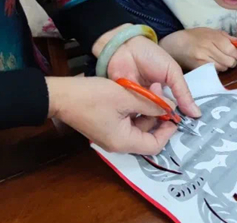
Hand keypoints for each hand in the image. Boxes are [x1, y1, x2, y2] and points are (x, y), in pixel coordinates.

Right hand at [47, 76, 175, 154]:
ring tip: (151, 90)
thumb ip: (150, 104)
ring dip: (147, 110)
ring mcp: (111, 135)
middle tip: (162, 96)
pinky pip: (128, 121)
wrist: (62, 95)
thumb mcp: (126, 97)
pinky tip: (138, 94)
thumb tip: (170, 108)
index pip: (154, 145)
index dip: (168, 131)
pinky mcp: (106, 126)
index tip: (174, 113)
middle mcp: (118, 143)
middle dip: (157, 116)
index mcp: (123, 141)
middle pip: (147, 135)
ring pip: (138, 126)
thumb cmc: (94, 97)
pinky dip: (136, 110)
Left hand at [94, 24, 200, 117]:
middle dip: (163, 118)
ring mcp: (137, 105)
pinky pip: (132, 115)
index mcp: (165, 96)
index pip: (173, 114)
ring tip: (152, 96)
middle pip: (159, 120)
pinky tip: (141, 104)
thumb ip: (183, 93)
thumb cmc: (151, 57)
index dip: (177, 121)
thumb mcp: (173, 73)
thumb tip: (197, 114)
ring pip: (146, 119)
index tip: (184, 125)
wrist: (125, 48)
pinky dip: (137, 111)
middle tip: (165, 112)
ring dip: (150, 111)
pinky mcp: (124, 105)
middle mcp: (151, 104)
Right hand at [159, 28, 236, 71]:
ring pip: (224, 68)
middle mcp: (207, 49)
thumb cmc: (195, 36)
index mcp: (212, 37)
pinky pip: (215, 71)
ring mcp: (202, 60)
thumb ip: (226, 37)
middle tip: (232, 57)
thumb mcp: (211, 31)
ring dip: (227, 65)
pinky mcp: (198, 68)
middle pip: (230, 61)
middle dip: (234, 60)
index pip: (231, 49)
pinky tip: (216, 64)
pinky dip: (219, 69)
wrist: (176, 45)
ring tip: (223, 60)